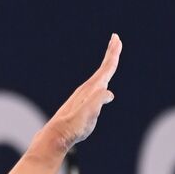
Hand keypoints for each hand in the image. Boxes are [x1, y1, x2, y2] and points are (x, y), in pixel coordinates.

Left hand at [42, 34, 121, 151]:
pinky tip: (102, 84)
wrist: (58, 135)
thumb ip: (98, 101)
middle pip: (102, 69)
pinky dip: (101, 81)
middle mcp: (88, 89)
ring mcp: (84, 96)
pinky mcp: (83, 104)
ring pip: (98, 77)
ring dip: (106, 66)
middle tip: (115, 39)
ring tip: (111, 58)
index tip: (116, 38)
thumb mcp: (89, 113)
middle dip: (110, 54)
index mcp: (92, 89)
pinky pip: (96, 87)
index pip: (105, 69)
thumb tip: (109, 93)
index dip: (113, 54)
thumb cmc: (74, 125)